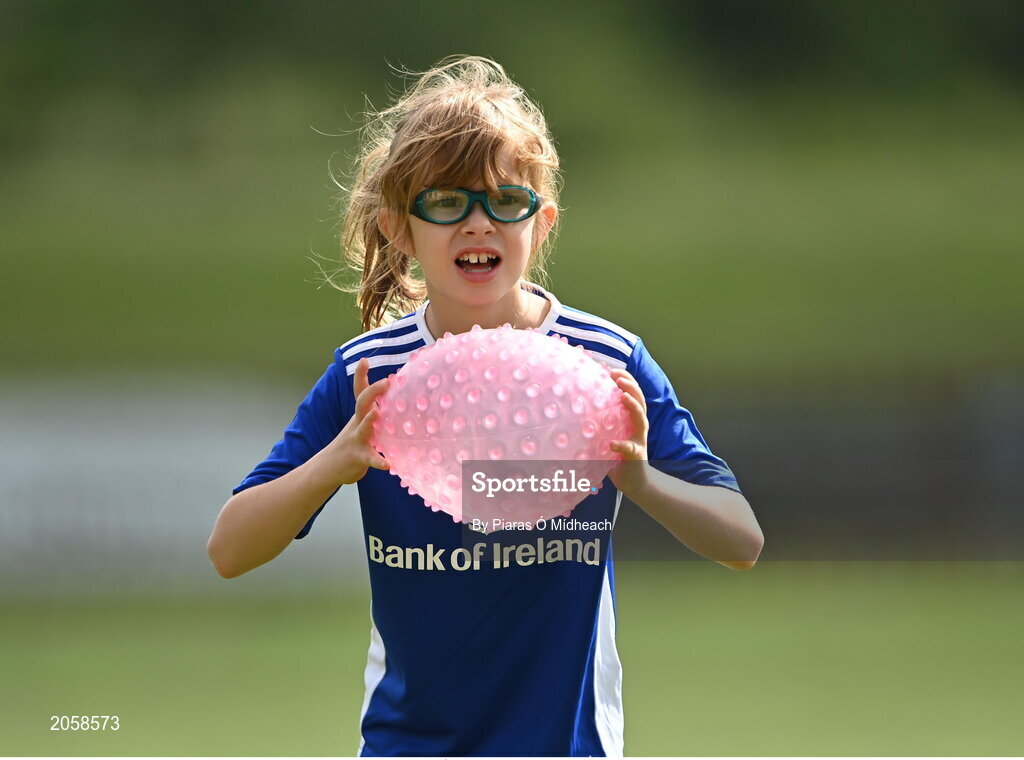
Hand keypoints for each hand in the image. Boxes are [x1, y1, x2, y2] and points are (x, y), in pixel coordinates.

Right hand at [331, 357, 391, 484]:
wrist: (329, 468)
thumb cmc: (353, 443)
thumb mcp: (362, 425)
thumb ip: (375, 413)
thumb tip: (395, 400)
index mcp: (360, 415)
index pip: (360, 392)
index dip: (360, 376)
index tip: (364, 360)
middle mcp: (357, 424)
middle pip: (362, 403)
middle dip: (372, 391)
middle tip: (386, 381)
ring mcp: (357, 440)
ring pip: (363, 428)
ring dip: (369, 420)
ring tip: (377, 413)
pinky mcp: (359, 457)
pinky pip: (370, 458)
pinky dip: (379, 461)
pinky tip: (388, 464)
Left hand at [606, 368, 649, 496]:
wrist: (634, 482)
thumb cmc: (616, 457)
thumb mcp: (607, 435)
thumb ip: (598, 423)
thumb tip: (572, 409)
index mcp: (631, 418)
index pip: (632, 393)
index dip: (624, 379)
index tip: (611, 369)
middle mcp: (638, 425)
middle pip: (640, 399)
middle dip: (631, 385)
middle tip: (617, 376)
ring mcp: (639, 439)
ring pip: (641, 418)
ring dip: (633, 405)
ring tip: (623, 396)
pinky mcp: (637, 456)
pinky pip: (630, 449)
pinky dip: (621, 445)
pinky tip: (612, 443)